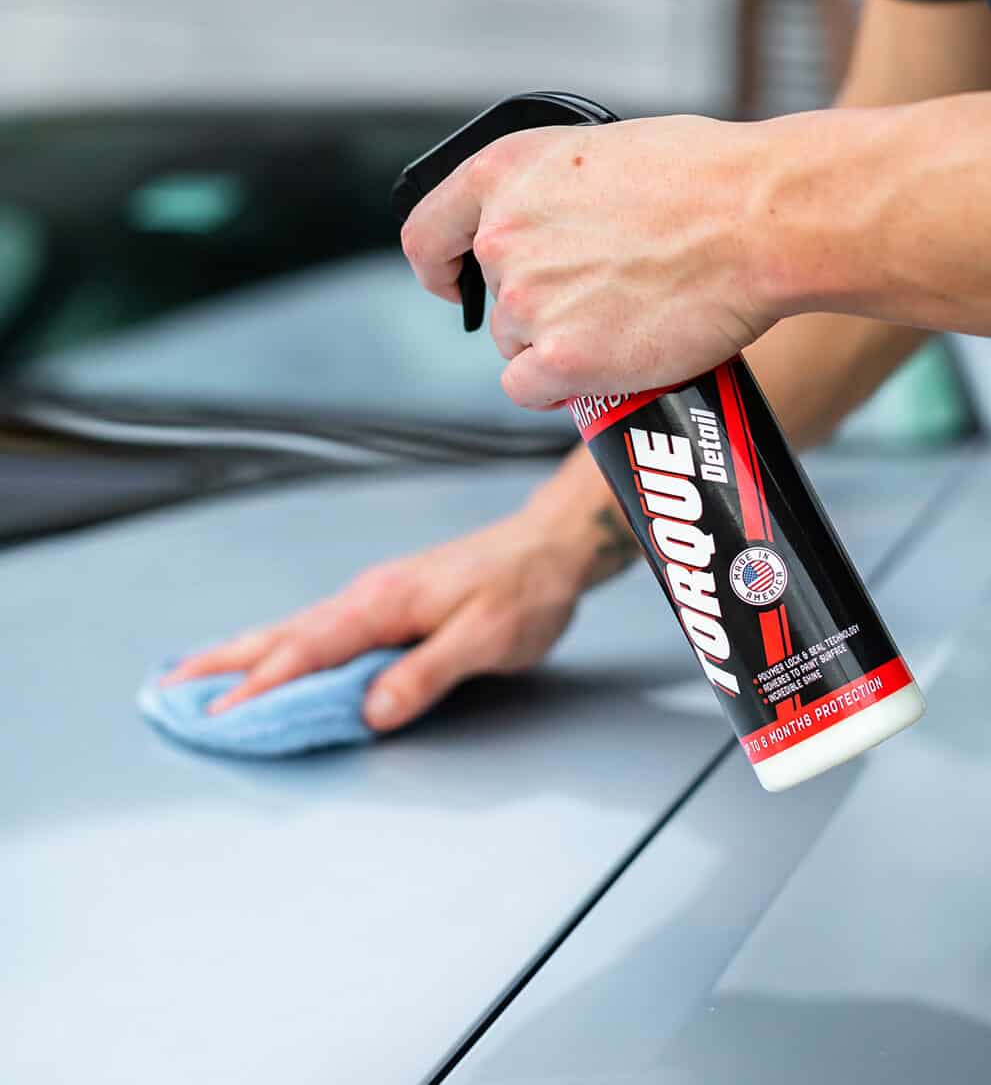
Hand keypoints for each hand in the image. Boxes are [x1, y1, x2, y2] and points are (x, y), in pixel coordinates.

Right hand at [159, 508, 593, 730]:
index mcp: (383, 604)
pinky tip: (272, 658)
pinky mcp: (386, 606)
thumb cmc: (524, 591)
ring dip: (244, 654)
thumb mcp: (486, 639)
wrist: (549, 549)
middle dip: (225, 663)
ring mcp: (374, 599)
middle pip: (283, 634)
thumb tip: (371, 710)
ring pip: (295, 630)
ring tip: (197, 674)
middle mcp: (368, 597)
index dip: (261, 687)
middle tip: (170, 688)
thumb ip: (426, 674)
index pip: (308, 651)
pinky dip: (281, 646)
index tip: (216, 714)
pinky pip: (319, 630)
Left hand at [400, 114, 777, 406]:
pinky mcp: (561, 358)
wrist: (757, 219)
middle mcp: (501, 237)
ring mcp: (527, 301)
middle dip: (538, 310)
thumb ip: (555, 191)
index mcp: (504, 173)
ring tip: (626, 324)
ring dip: (557, 347)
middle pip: (495, 302)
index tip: (454, 284)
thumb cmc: (705, 177)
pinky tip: (607, 367)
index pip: (428, 234)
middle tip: (602, 303)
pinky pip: (532, 391)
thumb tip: (558, 224)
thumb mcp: (602, 152)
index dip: (438, 268)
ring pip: (516, 348)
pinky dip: (563, 389)